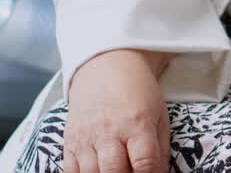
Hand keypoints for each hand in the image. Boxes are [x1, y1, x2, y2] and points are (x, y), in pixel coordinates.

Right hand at [64, 49, 171, 172]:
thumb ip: (160, 149)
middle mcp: (110, 130)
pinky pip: (71, 170)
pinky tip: (97, 171)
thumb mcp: (159, 115)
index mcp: (138, 123)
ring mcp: (86, 136)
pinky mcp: (70, 140)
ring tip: (117, 170)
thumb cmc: (137, 93)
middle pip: (115, 172)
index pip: (144, 163)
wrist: (106, 68)